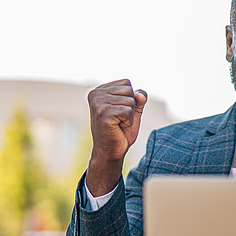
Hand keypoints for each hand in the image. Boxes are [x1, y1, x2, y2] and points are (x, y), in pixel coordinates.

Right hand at [85, 79, 146, 195]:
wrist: (111, 151)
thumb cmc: (121, 131)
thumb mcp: (133, 110)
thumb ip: (139, 98)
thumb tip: (140, 95)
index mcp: (100, 90)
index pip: (126, 83)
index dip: (130, 99)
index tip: (119, 112)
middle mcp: (96, 94)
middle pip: (129, 90)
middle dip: (130, 107)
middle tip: (119, 119)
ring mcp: (98, 103)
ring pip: (130, 100)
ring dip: (129, 115)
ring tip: (118, 123)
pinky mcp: (103, 113)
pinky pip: (128, 111)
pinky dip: (128, 121)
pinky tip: (117, 127)